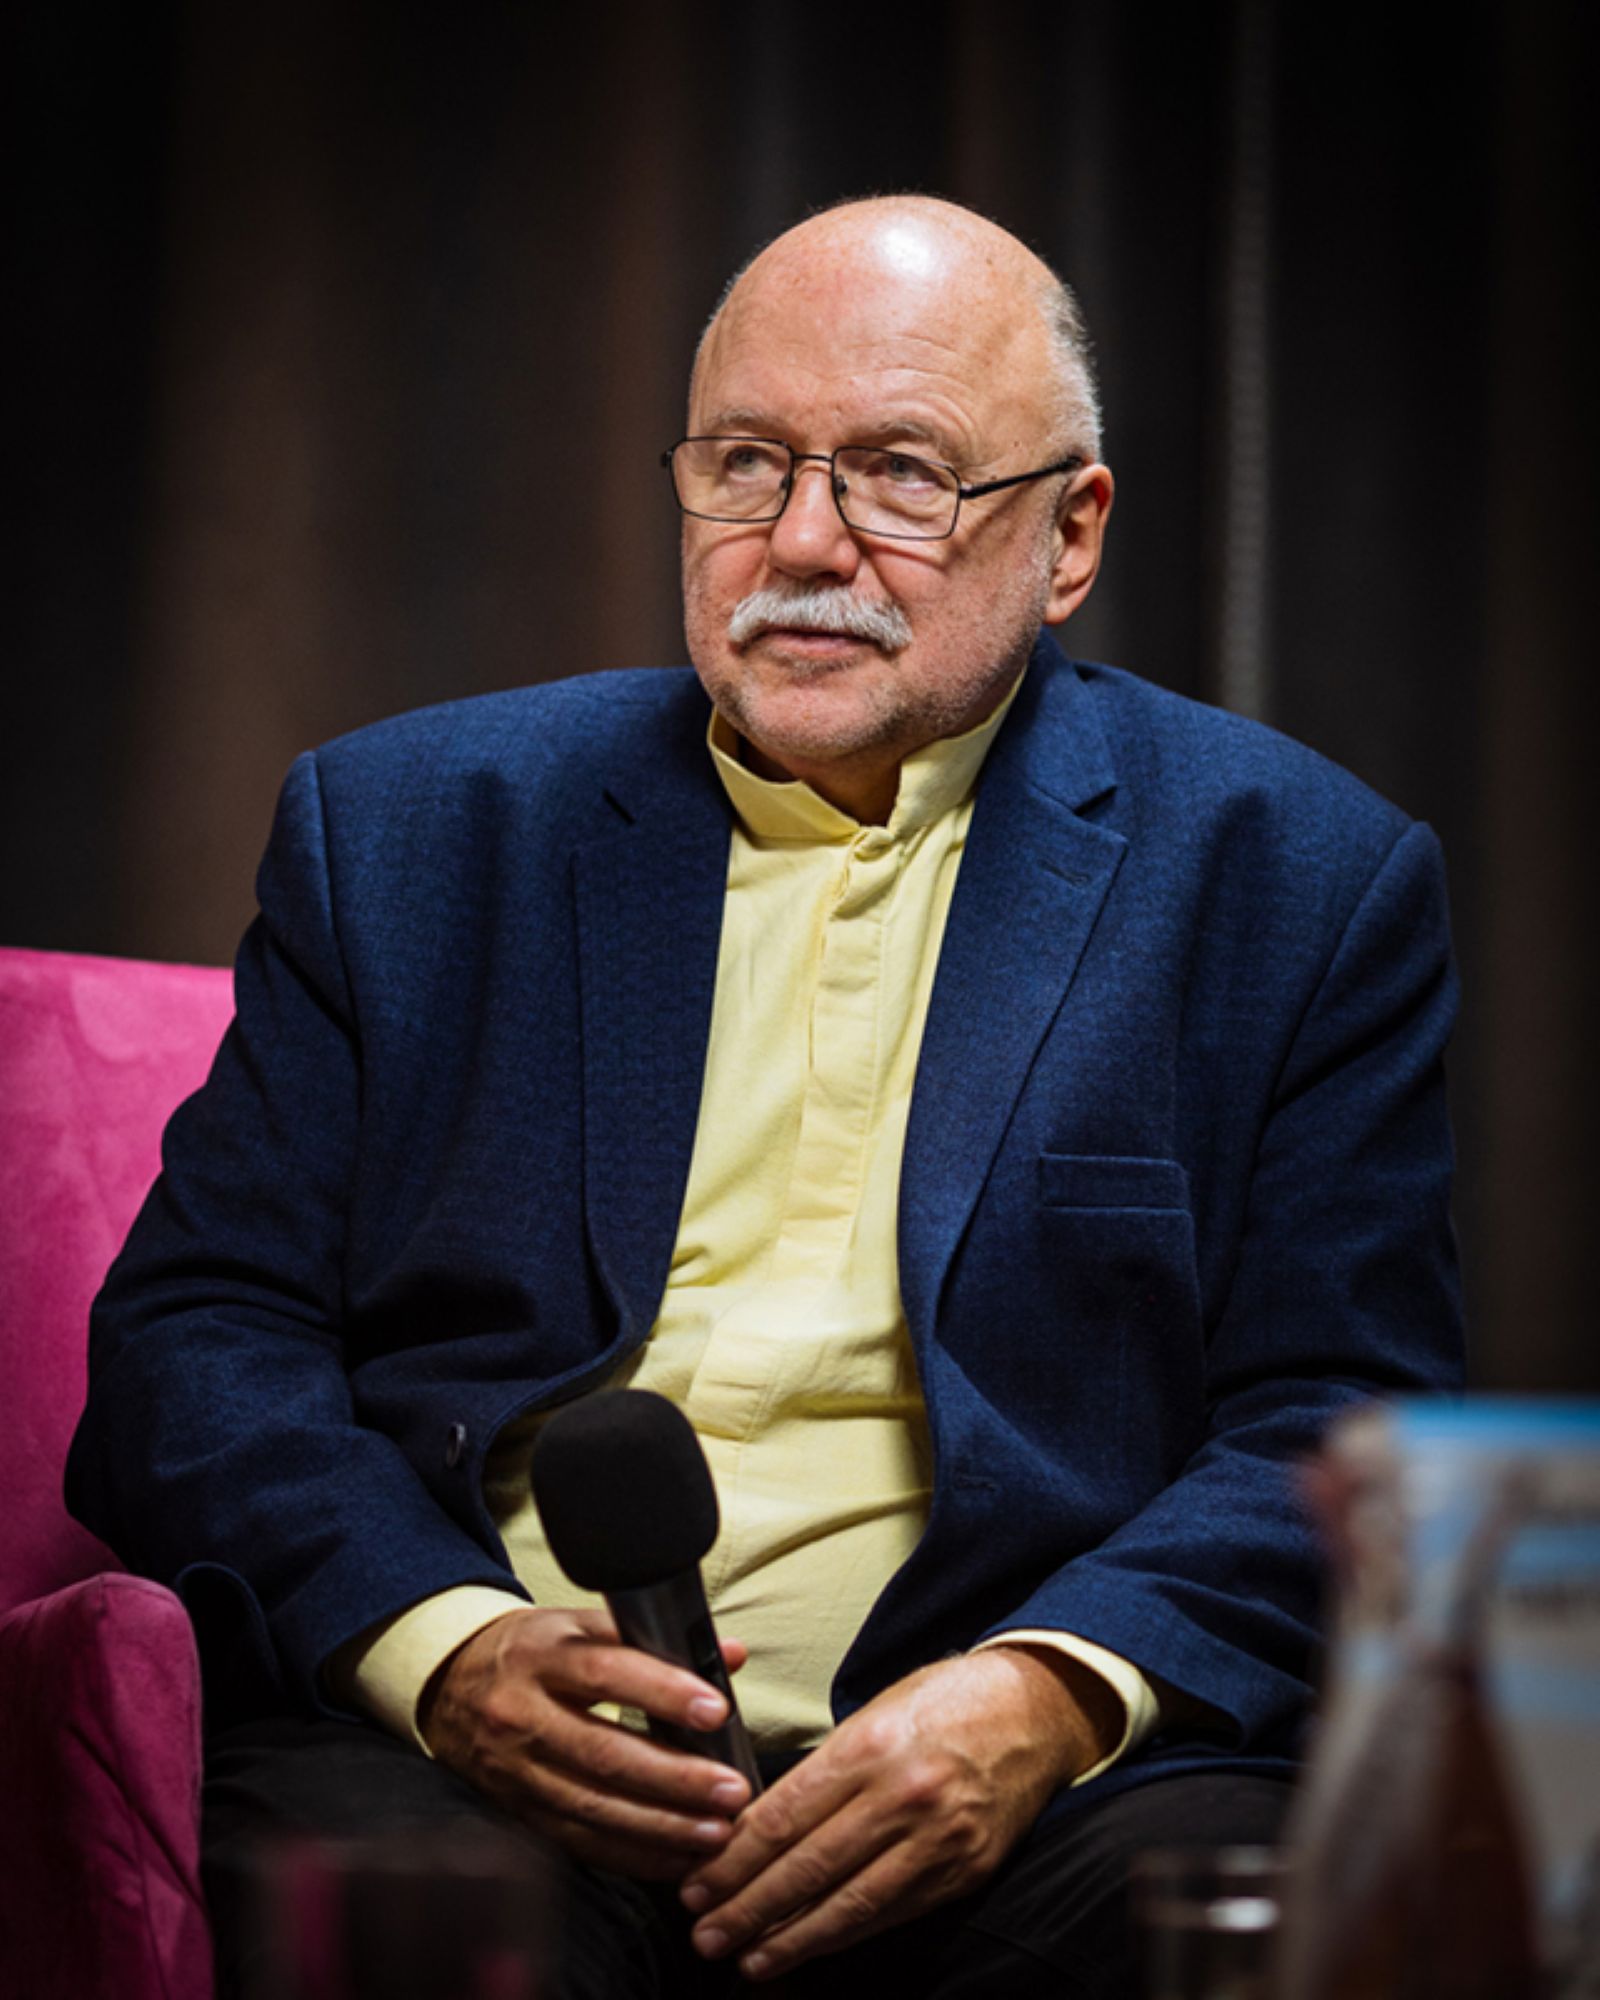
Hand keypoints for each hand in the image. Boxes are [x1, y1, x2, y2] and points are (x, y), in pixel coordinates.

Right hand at [420, 1606, 752, 1879]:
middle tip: (731, 1790)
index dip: (663, 1693)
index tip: (716, 1711)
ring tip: (715, 1832)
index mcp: (543, 1653)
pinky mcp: (516, 1808)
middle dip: (675, 1777)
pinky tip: (675, 1857)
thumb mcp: (580, 1625)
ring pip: (592, 1806)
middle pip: (603, 1751)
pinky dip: (631, 1854)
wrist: (450, 1681)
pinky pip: (578, 1841)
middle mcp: (523, 1712)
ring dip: (661, 1826)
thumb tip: (730, 1654)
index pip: (607, 1672)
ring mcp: (515, 1768)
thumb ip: (653, 1640)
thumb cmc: (534, 1649)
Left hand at [679, 1644, 1120, 1979]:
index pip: (785, 1814)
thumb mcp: (874, 1712)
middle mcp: (903, 1795)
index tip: (697, 1883)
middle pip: (808, 1865)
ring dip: (788, 1938)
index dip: (735, 1858)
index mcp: (870, 1744)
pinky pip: (889, 1913)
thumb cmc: (941, 1702)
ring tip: (744, 1958)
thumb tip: (758, 1823)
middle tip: (705, 1932)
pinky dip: (842, 1936)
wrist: (1033, 1711)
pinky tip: (807, 1949)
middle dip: (748, 1905)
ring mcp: (937, 1840)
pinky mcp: (962, 1872)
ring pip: (848, 1904)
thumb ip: (824, 1768)